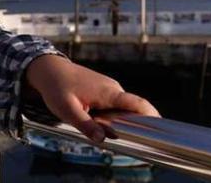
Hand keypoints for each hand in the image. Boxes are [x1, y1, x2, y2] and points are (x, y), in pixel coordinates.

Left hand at [24, 54, 158, 141]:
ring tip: (96, 123)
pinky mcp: (103, 90)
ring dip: (115, 121)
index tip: (162, 127)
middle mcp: (113, 89)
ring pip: (120, 109)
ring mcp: (109, 88)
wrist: (49, 69)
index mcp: (108, 93)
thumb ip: (86, 125)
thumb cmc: (57, 88)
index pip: (137, 103)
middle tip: (117, 135)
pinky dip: (109, 115)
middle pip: (131, 110)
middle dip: (130, 125)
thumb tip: (104, 139)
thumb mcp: (68, 110)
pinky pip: (113, 106)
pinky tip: (94, 118)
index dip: (151, 115)